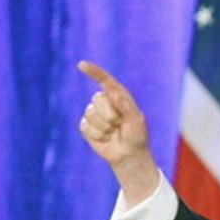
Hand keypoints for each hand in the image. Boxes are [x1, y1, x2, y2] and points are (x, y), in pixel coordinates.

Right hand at [77, 60, 158, 202]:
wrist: (129, 155)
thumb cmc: (136, 136)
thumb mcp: (135, 120)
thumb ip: (125, 105)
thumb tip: (111, 91)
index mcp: (118, 97)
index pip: (105, 82)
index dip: (94, 72)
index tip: (83, 65)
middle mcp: (105, 103)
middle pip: (97, 99)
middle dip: (110, 115)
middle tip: (119, 125)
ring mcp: (94, 114)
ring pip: (90, 113)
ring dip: (104, 127)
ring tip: (113, 133)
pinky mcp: (86, 126)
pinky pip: (85, 126)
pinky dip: (97, 135)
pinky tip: (105, 138)